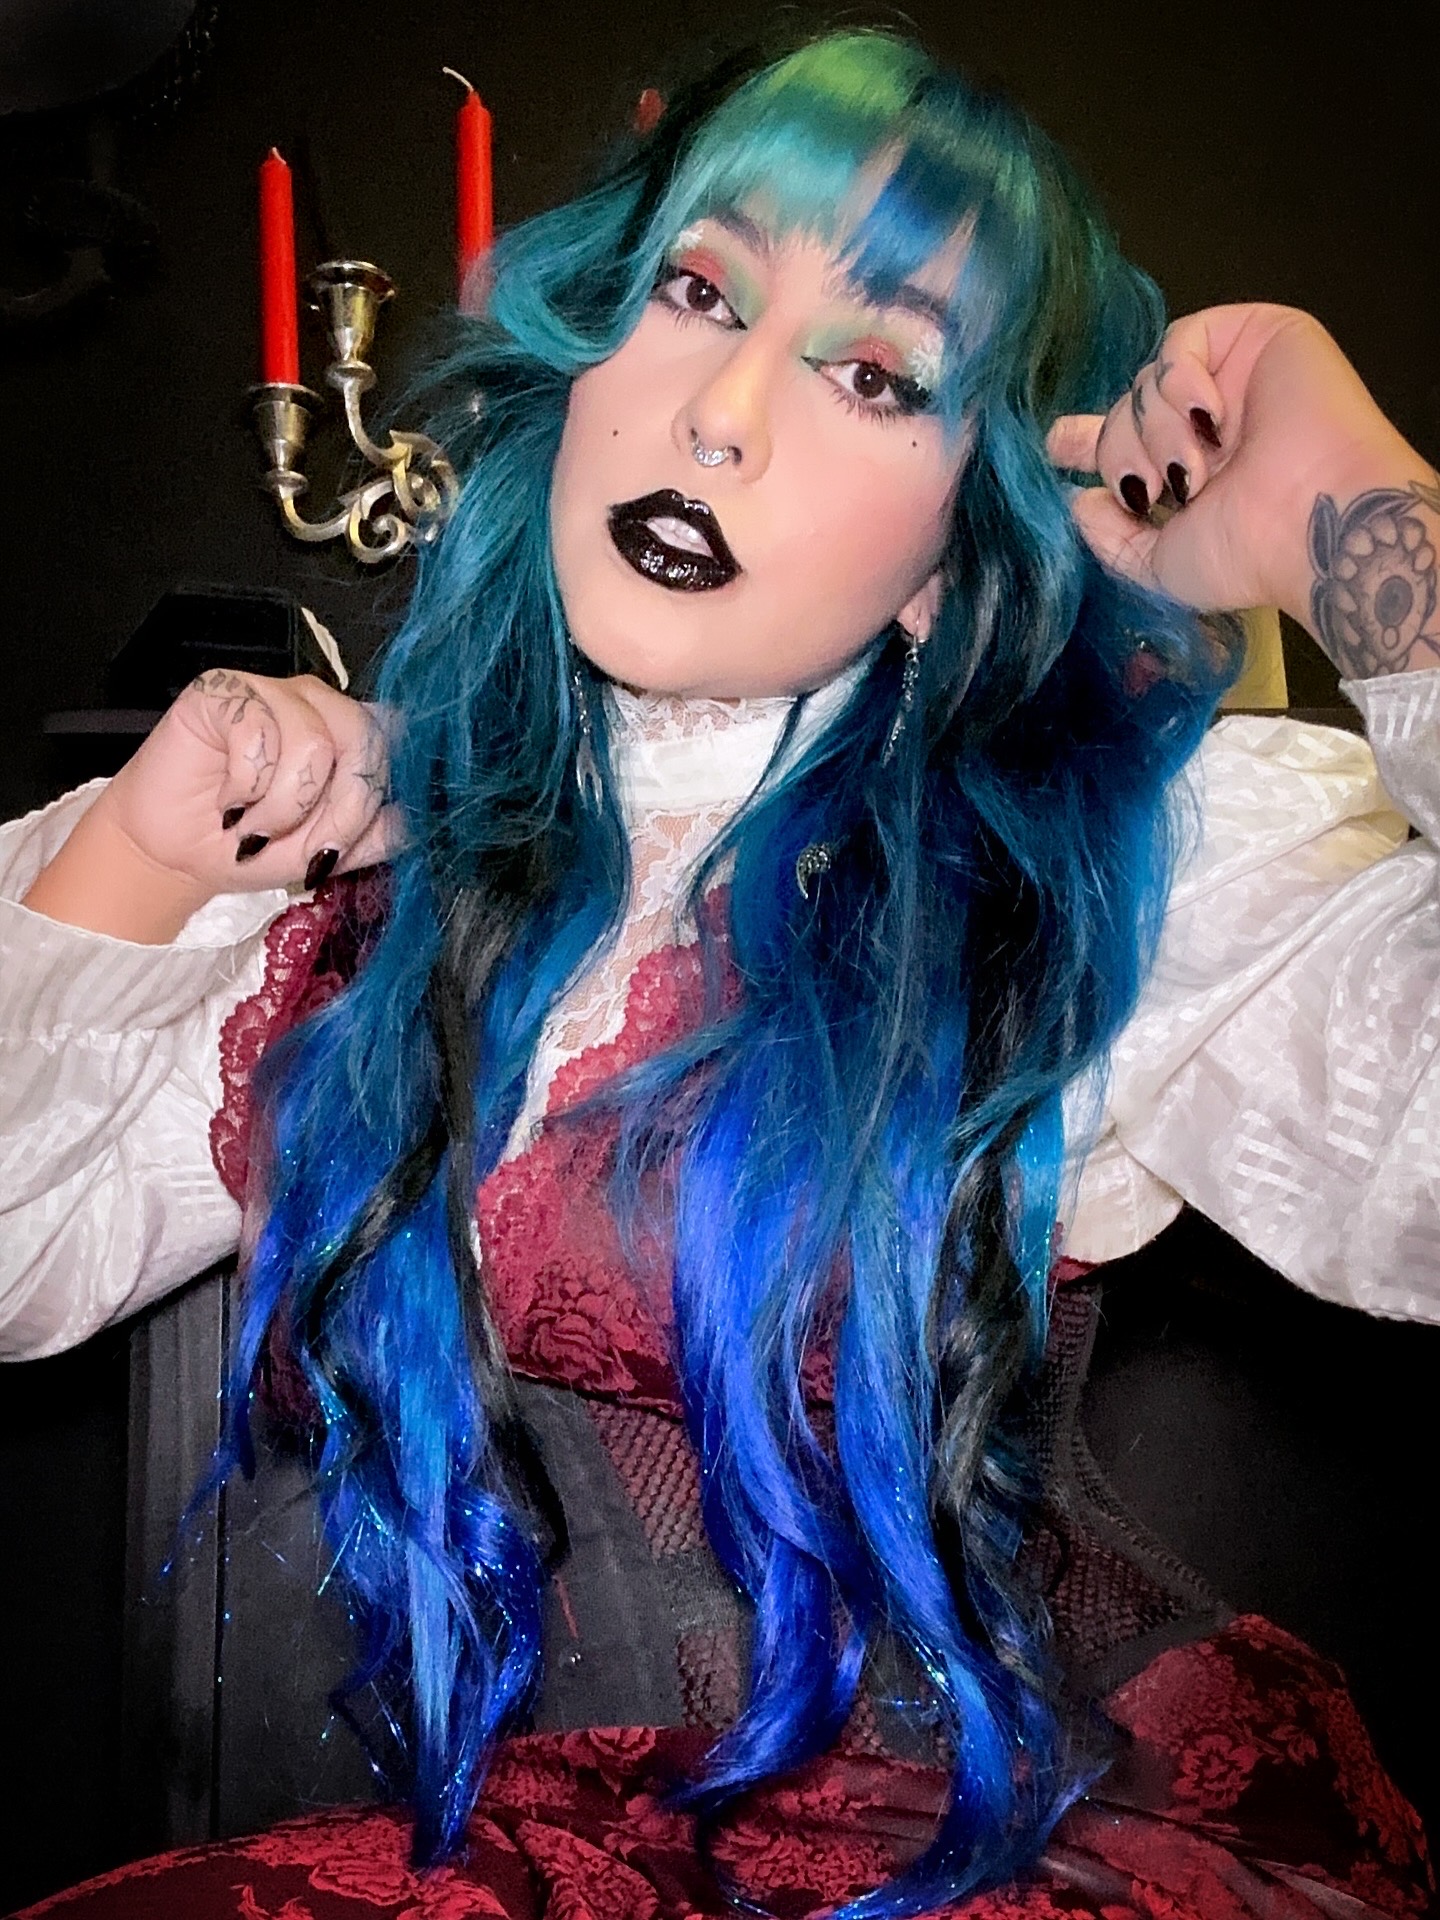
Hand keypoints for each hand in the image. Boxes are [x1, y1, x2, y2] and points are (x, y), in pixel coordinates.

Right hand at [98, 670, 398, 901]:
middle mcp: (320, 705)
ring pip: (314, 744)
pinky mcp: (224, 690)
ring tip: (254, 827)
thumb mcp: (327, 853)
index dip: (377, 798)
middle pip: (366, 740)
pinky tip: (227, 801)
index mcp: (352, 735)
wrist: (176, 856)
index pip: (396, 742)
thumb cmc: (250, 846)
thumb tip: (414, 816)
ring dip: (283, 808)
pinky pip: (258, 736)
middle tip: (307, 849)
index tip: (344, 844)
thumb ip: (376, 834)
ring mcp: (273, 692)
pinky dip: (245, 787)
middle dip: (340, 812)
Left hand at [1047, 304, 1439, 671]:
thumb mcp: (1161, 566)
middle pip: (1121, 412)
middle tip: (1159, 489)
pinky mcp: (1257, 334)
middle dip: (1122, 453)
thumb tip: (1077, 501)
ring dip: (1158, 432)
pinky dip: (1181, 381)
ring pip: (1143, 382)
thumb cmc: (1247, 552)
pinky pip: (1181, 341)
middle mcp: (1204, 423)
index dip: (1083, 440)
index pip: (1120, 440)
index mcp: (1185, 470)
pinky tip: (1210, 419)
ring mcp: (1230, 377)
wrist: (1316, 522)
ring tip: (1197, 469)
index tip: (1056, 447)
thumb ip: (1112, 539)